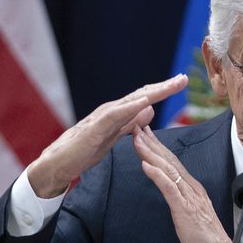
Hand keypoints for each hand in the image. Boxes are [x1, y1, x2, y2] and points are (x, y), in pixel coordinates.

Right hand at [28, 74, 187, 197]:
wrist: (59, 164)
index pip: (145, 99)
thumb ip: (131, 122)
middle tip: (184, 78)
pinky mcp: (94, 129)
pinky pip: (114, 116)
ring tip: (170, 86)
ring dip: (152, 93)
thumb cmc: (85, 150)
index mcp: (119, 114)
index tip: (182, 83)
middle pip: (142, 95)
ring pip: (131, 101)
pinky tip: (144, 102)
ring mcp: (102, 118)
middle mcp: (112, 110)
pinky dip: (130, 107)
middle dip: (164, 87)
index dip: (163, 91)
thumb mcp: (115, 135)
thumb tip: (149, 109)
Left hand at [133, 125, 242, 242]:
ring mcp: (190, 198)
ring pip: (168, 170)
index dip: (157, 148)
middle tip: (136, 125)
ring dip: (151, 153)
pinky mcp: (186, 210)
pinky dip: (157, 175)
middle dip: (151, 143)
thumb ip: (182, 201)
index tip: (144, 134)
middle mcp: (192, 189)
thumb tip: (171, 192)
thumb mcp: (190, 216)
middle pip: (169, 161)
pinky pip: (170, 189)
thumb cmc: (206, 242)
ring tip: (137, 139)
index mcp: (193, 189)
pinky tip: (146, 166)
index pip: (172, 163)